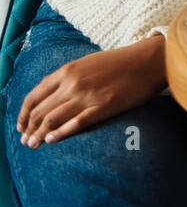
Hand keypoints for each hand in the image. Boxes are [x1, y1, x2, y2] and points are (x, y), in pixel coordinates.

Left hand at [16, 38, 166, 147]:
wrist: (147, 61)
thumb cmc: (119, 62)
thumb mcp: (87, 63)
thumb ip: (68, 77)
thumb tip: (50, 94)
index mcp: (68, 70)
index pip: (35, 94)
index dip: (24, 112)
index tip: (20, 124)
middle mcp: (73, 83)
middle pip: (41, 110)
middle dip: (29, 127)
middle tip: (25, 140)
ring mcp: (87, 96)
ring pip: (53, 119)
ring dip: (40, 134)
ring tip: (33, 145)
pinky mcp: (102, 107)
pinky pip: (76, 123)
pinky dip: (61, 133)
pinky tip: (52, 140)